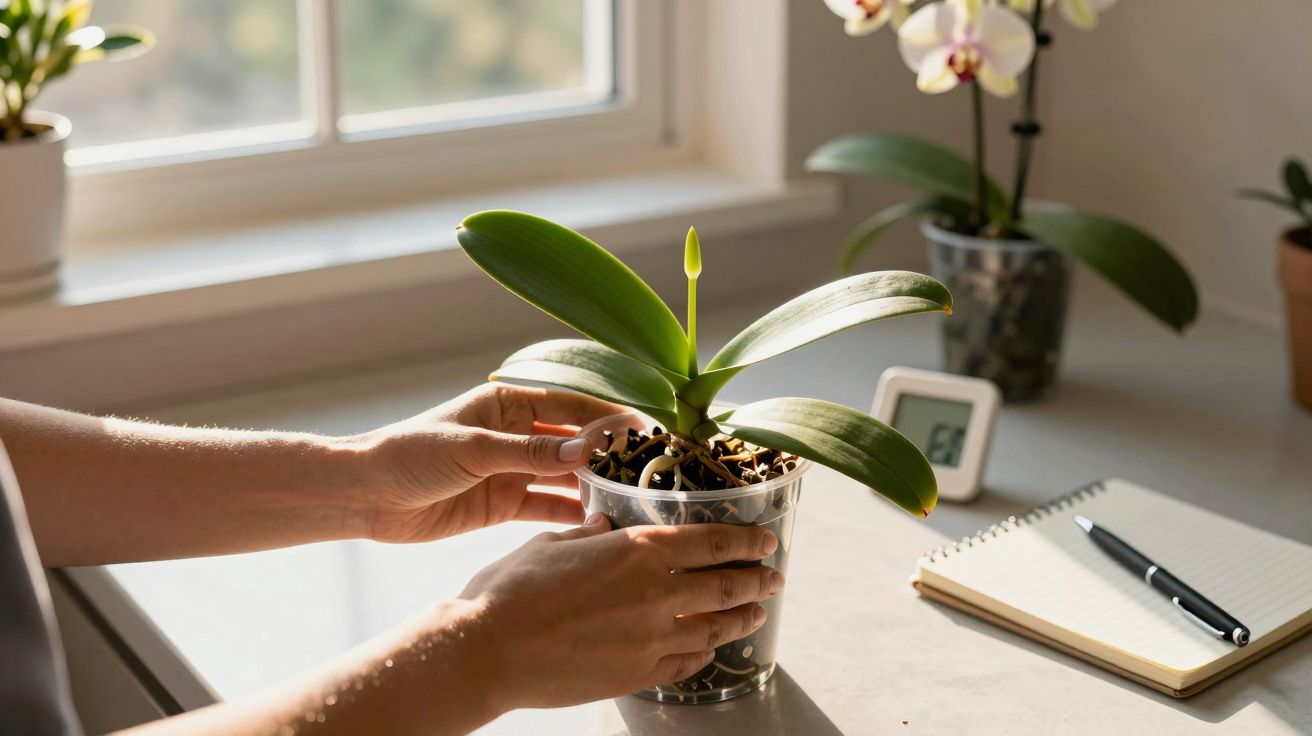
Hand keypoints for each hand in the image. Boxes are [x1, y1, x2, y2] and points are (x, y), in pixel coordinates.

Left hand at [354, 383, 638, 542]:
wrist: (365, 496)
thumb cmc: (411, 454)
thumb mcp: (474, 449)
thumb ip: (531, 453)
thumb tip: (588, 450)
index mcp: (509, 403)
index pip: (571, 404)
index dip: (609, 416)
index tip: (646, 429)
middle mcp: (517, 434)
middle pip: (574, 441)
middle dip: (610, 454)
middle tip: (651, 470)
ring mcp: (512, 470)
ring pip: (566, 476)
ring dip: (596, 486)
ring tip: (634, 499)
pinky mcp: (504, 504)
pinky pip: (548, 506)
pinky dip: (572, 514)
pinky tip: (601, 523)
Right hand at [455, 514, 783, 710]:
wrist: (485, 651)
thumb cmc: (509, 590)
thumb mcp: (551, 544)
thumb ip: (588, 536)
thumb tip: (604, 527)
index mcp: (637, 551)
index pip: (712, 543)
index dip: (746, 541)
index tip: (766, 540)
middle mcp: (655, 594)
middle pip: (725, 586)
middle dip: (757, 580)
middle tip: (774, 577)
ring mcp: (650, 639)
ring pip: (714, 627)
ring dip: (741, 618)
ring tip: (756, 614)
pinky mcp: (637, 675)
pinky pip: (686, 664)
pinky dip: (704, 654)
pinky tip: (709, 650)